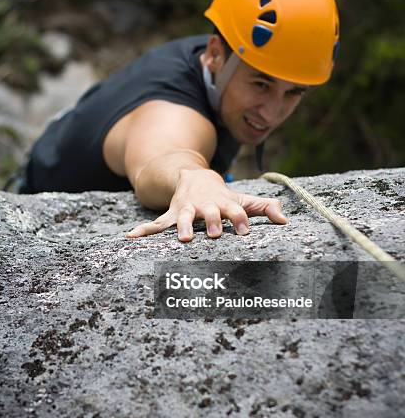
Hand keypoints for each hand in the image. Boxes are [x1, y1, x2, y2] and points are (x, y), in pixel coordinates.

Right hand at [126, 168, 286, 241]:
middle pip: (210, 213)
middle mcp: (205, 207)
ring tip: (184, 239)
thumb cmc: (223, 196)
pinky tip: (131, 237)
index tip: (245, 232)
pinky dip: (144, 231)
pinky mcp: (172, 216)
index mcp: (224, 204)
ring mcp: (187, 210)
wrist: (194, 178)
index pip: (236, 211)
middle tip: (215, 234)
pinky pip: (157, 225)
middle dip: (212, 222)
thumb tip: (285, 221)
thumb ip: (265, 208)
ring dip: (184, 227)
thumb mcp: (243, 199)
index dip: (240, 220)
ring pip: (184, 219)